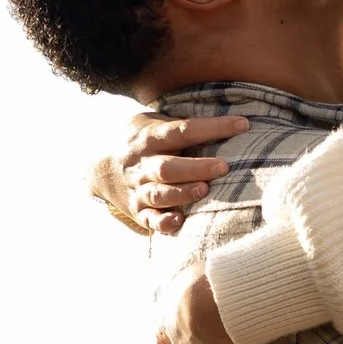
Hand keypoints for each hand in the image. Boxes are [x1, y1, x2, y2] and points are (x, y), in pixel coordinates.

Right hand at [111, 108, 246, 235]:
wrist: (99, 168)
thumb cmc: (141, 141)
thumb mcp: (152, 123)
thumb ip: (181, 124)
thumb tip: (228, 121)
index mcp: (150, 138)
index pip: (183, 130)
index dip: (213, 127)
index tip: (243, 125)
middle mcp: (143, 164)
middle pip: (168, 166)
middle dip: (196, 167)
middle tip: (223, 167)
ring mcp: (139, 189)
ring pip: (159, 194)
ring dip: (182, 193)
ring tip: (204, 190)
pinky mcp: (138, 211)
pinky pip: (149, 220)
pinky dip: (163, 222)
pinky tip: (179, 221)